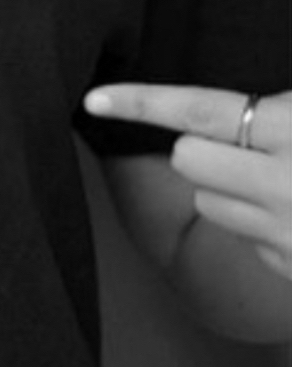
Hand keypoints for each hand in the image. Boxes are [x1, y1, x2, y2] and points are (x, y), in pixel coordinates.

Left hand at [86, 84, 291, 279]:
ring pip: (207, 200)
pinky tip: (291, 215)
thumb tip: (209, 112)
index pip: (199, 112)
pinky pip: (241, 236)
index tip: (94, 99)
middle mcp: (283, 183)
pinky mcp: (288, 266)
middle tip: (244, 149)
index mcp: (289, 131)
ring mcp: (285, 231)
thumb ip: (271, 110)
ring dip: (227, 189)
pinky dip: (255, 223)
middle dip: (200, 151)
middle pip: (187, 159)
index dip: (140, 102)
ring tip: (278, 183)